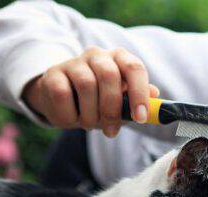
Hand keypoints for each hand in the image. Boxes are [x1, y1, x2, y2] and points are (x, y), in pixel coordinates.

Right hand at [22, 46, 159, 136]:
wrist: (64, 102)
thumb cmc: (99, 103)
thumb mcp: (122, 104)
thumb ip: (139, 101)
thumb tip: (154, 94)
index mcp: (120, 59)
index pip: (134, 68)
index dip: (139, 93)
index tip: (140, 118)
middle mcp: (98, 55)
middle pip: (109, 74)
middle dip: (112, 108)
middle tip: (112, 130)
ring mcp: (74, 62)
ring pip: (86, 84)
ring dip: (90, 113)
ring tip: (90, 124)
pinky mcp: (52, 74)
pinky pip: (62, 94)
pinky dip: (70, 114)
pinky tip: (73, 120)